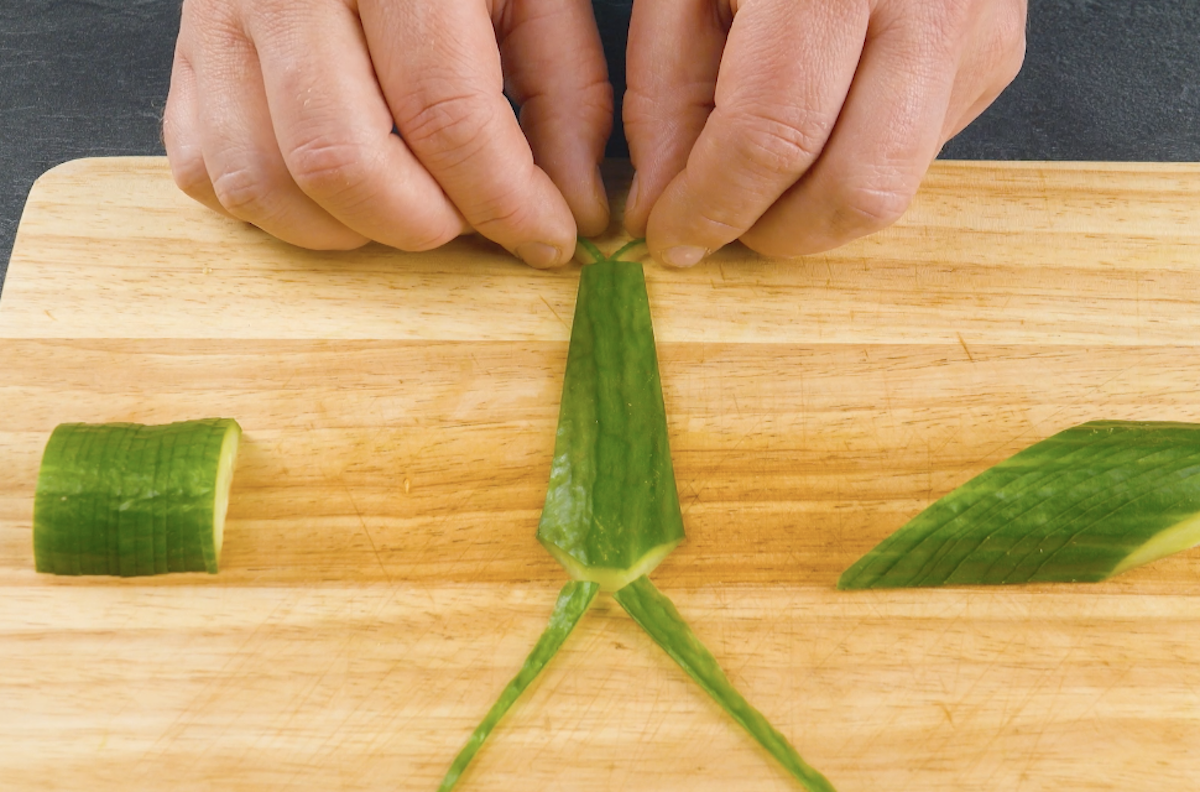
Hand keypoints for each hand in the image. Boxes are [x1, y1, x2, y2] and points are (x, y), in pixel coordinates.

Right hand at [162, 0, 611, 267]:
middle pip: (341, 161)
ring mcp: (220, 19)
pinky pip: (207, 172)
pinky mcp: (187, 55)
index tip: (547, 238)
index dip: (505, 202)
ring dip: (350, 230)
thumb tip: (574, 212)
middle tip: (470, 219)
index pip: (446, 117)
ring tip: (410, 204)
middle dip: (422, 226)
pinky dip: (276, 209)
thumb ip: (565, 98)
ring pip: (263, 182)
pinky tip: (336, 189)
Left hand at [622, 0, 1026, 264]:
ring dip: (812, 212)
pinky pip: (916, 157)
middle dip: (774, 232)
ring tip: (762, 172)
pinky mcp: (995, 56)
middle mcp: (926, 3)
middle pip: (856, 187)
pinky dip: (850, 166)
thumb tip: (661, 209)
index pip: (775, 134)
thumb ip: (666, 97)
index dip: (712, 206)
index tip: (670, 236)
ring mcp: (977, 33)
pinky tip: (821, 118)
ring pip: (894, 189)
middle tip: (720, 221)